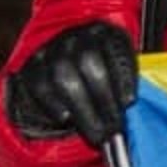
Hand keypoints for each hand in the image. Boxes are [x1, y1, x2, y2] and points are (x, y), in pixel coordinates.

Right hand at [3, 21, 138, 148]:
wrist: (60, 74)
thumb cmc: (100, 77)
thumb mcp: (118, 72)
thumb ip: (126, 86)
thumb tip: (135, 111)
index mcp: (105, 32)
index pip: (115, 46)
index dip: (123, 75)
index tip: (130, 102)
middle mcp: (76, 36)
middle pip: (88, 62)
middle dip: (104, 99)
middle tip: (114, 128)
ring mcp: (51, 50)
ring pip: (64, 77)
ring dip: (84, 111)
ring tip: (97, 134)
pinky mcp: (32, 67)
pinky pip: (41, 87)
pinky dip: (55, 106)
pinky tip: (68, 120)